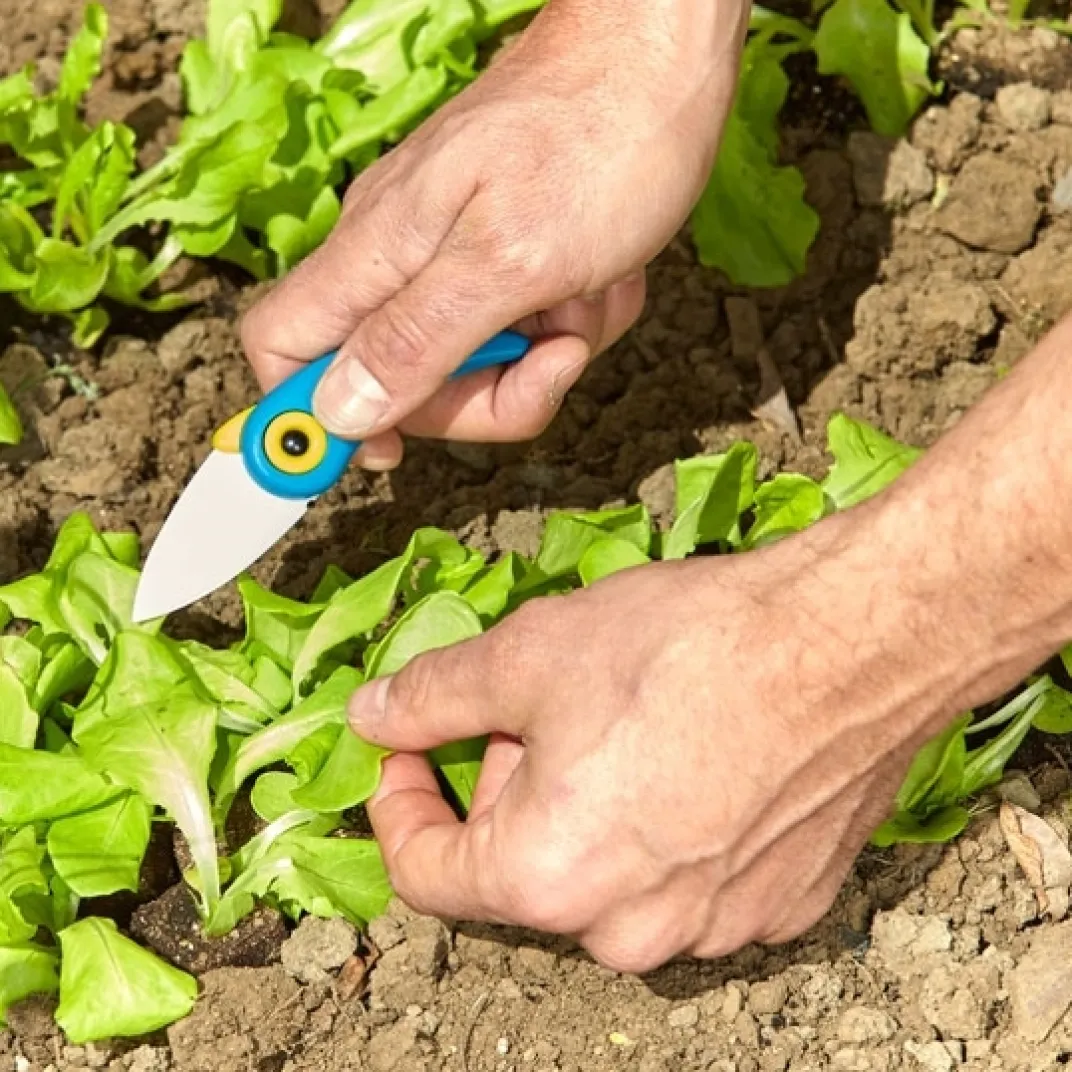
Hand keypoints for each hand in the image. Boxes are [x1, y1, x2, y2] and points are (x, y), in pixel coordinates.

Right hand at [240, 0, 746, 470]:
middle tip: (549, 356)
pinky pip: (523, 335)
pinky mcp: (507, 263)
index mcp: (375, 256)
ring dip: (541, 356)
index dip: (309, 417)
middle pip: (396, 385)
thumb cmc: (594, 142)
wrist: (666, 63)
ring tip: (587, 297)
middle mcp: (401, 262)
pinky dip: (570, 323)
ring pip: (472, 368)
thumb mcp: (509, 260)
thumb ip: (416, 339)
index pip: (280, 346)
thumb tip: (335, 413)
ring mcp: (456, 263)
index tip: (384, 455)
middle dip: (482, 397)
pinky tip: (602, 281)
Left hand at [347, 509, 956, 971]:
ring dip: (592, 811)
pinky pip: (691, 877)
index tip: (411, 752)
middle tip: (541, 709)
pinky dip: (670, 828)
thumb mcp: (528, 653)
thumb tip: (373, 717)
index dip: (401, 802)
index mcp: (548, 877)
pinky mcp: (780, 905)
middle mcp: (627, 930)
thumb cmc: (691, 648)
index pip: (426, 871)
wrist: (853, 642)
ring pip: (610, 876)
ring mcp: (712, 928)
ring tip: (628, 723)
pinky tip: (698, 756)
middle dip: (513, 791)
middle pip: (526, 869)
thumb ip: (432, 697)